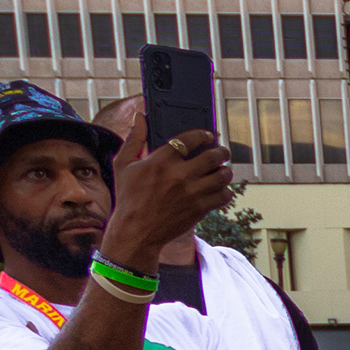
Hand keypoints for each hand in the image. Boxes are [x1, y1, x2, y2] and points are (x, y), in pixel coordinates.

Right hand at [107, 127, 236, 254]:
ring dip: (226, 171)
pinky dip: (225, 191)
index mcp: (160, 161)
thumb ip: (134, 139)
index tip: (207, 135)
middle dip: (221, 151)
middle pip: (213, 156)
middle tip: (222, 151)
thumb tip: (140, 117)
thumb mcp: (123, 165)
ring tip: (223, 170)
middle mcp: (179, 175)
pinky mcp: (199, 210)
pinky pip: (223, 196)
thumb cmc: (128, 197)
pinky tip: (220, 189)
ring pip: (222, 176)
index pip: (190, 139)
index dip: (203, 134)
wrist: (135, 232)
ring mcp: (191, 193)